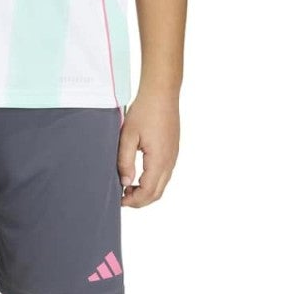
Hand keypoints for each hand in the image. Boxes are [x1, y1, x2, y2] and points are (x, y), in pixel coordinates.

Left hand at [118, 89, 178, 206]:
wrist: (162, 93)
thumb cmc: (144, 111)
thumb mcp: (127, 136)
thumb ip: (125, 162)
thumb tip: (125, 183)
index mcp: (159, 160)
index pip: (148, 192)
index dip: (133, 201)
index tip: (119, 200)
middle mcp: (170, 161)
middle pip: (157, 193)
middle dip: (140, 200)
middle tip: (122, 197)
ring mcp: (173, 156)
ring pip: (162, 185)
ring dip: (146, 191)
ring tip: (128, 186)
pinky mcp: (173, 150)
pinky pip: (165, 174)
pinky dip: (152, 181)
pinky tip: (139, 174)